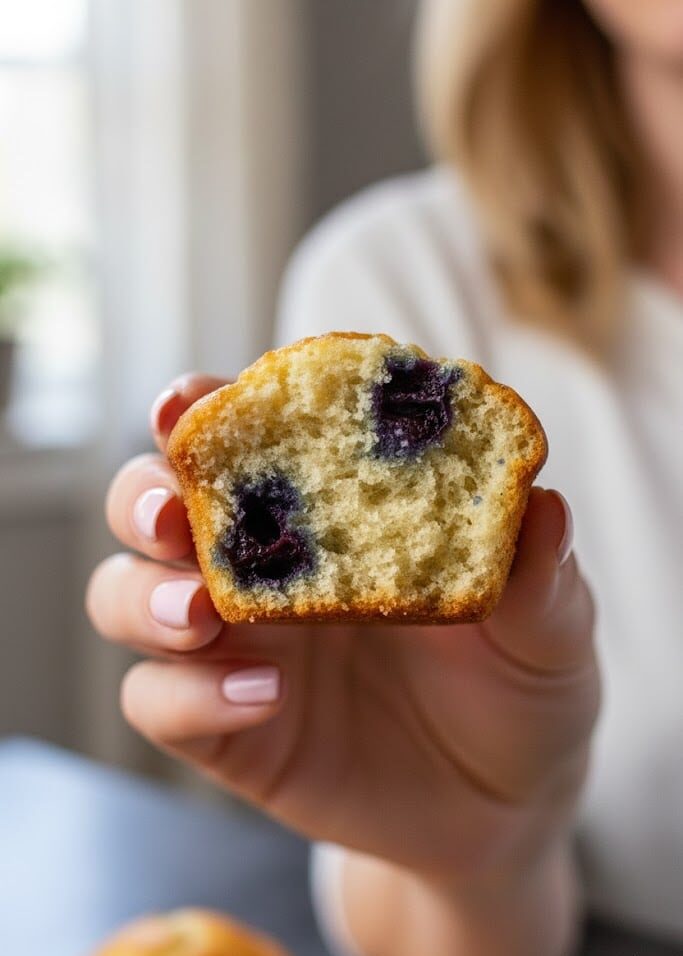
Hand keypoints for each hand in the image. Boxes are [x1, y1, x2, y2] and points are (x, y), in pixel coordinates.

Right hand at [87, 373, 598, 886]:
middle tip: (174, 516)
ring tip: (201, 612)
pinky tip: (263, 696)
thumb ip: (540, 574)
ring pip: (125, 595)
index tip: (194, 402)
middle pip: (151, 504)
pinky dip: (190, 694)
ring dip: (144, 596)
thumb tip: (542, 506)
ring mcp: (234, 644)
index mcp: (328, 509)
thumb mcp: (546, 628)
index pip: (245, 438)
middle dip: (143, 497)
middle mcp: (263, 563)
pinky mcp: (222, 726)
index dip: (205, 410)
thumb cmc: (518, 685)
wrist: (502, 804)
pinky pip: (160, 702)